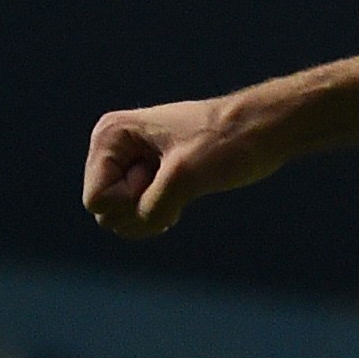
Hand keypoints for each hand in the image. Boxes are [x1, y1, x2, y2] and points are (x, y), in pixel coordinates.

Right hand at [81, 92, 284, 237]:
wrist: (261, 131)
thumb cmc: (228, 144)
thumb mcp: (186, 177)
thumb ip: (151, 207)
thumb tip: (135, 226)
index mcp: (110, 136)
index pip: (97, 200)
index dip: (132, 201)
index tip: (163, 176)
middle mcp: (114, 149)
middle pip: (107, 213)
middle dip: (143, 208)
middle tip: (177, 181)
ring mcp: (131, 165)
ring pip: (123, 219)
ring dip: (155, 213)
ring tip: (182, 184)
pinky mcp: (150, 179)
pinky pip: (140, 217)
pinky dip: (161, 215)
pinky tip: (184, 195)